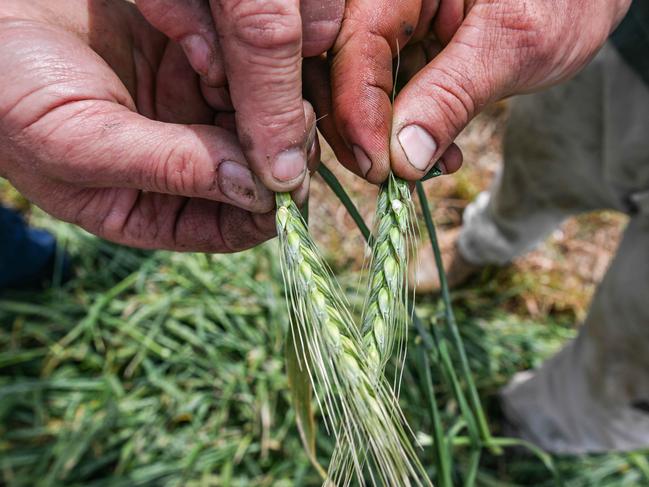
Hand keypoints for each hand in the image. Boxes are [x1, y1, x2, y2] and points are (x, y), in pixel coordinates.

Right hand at [0, 0, 309, 252]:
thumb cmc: (10, 97)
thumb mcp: (81, 144)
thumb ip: (169, 169)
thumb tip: (259, 192)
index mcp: (153, 210)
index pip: (233, 227)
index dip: (268, 209)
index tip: (288, 180)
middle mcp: (182, 168)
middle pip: (259, 173)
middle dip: (277, 149)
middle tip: (288, 117)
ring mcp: (191, 116)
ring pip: (259, 120)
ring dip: (259, 98)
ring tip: (223, 71)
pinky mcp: (191, 67)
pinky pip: (239, 70)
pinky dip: (234, 58)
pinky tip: (203, 44)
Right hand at [324, 0, 630, 181]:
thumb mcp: (513, 43)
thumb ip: (452, 94)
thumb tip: (402, 156)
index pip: (355, 44)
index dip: (356, 111)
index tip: (377, 167)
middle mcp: (389, 1)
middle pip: (339, 69)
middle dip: (357, 129)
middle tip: (386, 176)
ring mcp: (398, 26)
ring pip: (361, 90)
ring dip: (386, 140)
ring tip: (423, 170)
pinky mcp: (412, 52)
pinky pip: (393, 98)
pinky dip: (410, 134)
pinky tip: (440, 156)